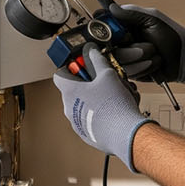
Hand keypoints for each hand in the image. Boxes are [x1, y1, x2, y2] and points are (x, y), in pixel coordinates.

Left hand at [53, 46, 156, 172]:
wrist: (124, 134)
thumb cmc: (113, 106)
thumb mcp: (107, 74)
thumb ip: (97, 60)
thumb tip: (92, 51)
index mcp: (69, 92)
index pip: (60, 74)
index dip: (72, 67)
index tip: (84, 66)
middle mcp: (69, 108)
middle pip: (76, 89)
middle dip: (92, 83)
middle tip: (107, 81)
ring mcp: (77, 123)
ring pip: (86, 104)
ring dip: (100, 98)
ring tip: (118, 95)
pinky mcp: (88, 134)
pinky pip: (92, 119)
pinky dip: (103, 113)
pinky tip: (118, 109)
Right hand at [108, 3, 184, 94]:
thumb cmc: (173, 35)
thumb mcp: (153, 19)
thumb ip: (131, 13)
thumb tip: (110, 7)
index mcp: (125, 24)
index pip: (103, 23)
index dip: (104, 28)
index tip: (116, 33)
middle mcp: (122, 39)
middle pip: (106, 45)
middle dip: (128, 49)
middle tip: (147, 47)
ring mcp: (124, 56)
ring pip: (118, 59)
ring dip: (139, 58)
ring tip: (155, 54)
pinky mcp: (130, 70)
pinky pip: (127, 71)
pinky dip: (144, 67)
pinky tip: (155, 63)